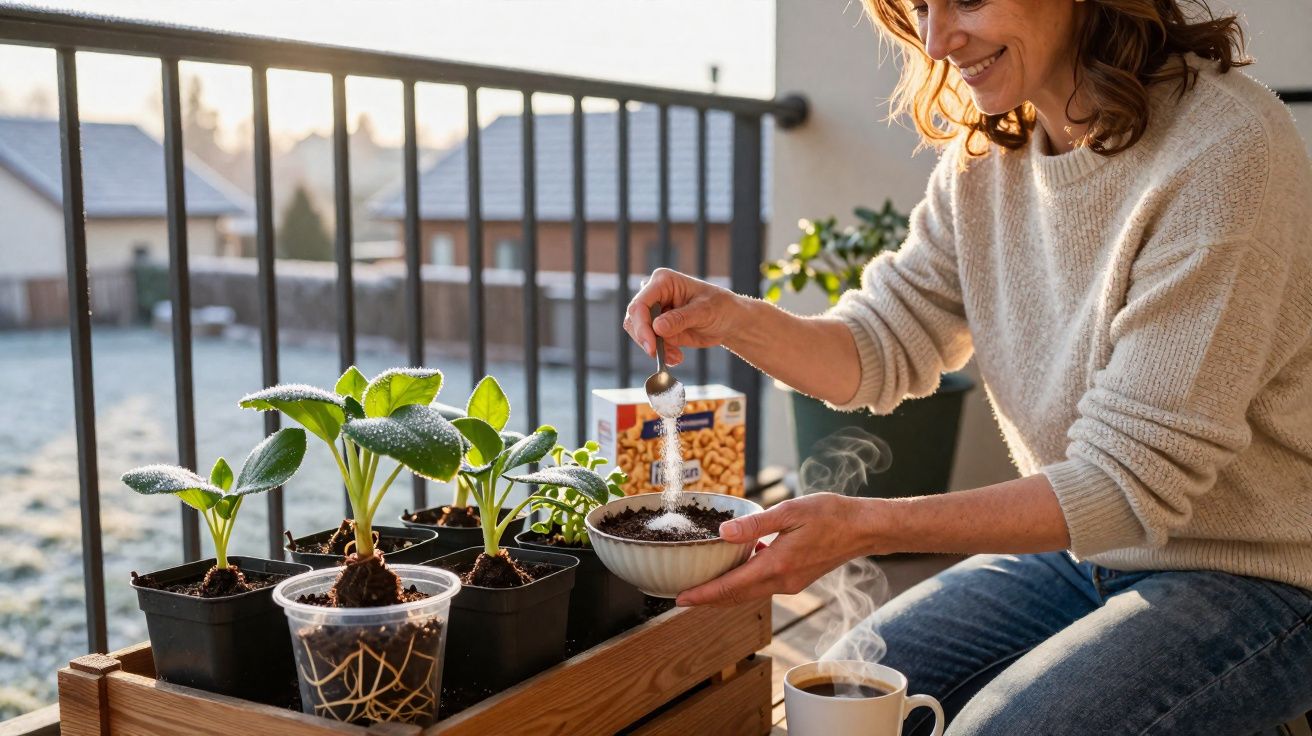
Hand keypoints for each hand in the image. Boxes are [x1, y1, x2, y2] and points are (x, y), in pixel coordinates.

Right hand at [623, 268, 741, 366]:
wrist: (729, 321)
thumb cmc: (720, 307)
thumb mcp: (704, 311)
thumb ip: (680, 318)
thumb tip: (657, 327)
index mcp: (663, 282)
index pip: (640, 303)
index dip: (642, 326)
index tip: (651, 347)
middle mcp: (654, 295)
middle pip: (634, 320)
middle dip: (647, 340)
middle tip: (661, 355)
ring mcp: (655, 313)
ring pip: (639, 334)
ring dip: (656, 349)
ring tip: (677, 357)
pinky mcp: (659, 329)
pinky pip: (651, 344)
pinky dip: (661, 354)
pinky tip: (677, 357)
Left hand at [676, 493, 882, 606]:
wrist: (864, 529)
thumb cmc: (830, 515)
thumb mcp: (790, 511)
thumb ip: (755, 524)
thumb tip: (723, 533)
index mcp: (777, 565)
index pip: (731, 587)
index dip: (703, 595)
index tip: (680, 599)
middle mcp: (782, 581)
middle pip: (736, 597)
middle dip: (708, 599)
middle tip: (681, 596)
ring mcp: (790, 584)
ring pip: (749, 594)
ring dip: (725, 593)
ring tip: (701, 585)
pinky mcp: (796, 580)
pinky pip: (762, 586)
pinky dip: (743, 584)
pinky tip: (736, 568)